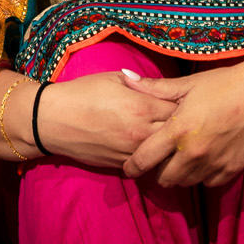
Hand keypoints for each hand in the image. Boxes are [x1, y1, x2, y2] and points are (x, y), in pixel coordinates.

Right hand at [32, 71, 176, 170]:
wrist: (54, 120)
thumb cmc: (83, 93)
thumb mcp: (114, 78)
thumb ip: (141, 84)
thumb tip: (160, 86)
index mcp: (141, 106)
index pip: (179, 107)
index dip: (186, 104)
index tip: (189, 100)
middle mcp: (141, 132)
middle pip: (178, 133)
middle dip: (185, 126)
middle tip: (189, 120)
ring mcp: (133, 152)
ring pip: (166, 153)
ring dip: (172, 146)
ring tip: (178, 137)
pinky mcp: (123, 165)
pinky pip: (148, 164)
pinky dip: (155, 158)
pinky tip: (157, 151)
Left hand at [118, 56, 243, 187]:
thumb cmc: (225, 83)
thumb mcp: (187, 84)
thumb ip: (154, 88)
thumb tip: (125, 77)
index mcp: (177, 131)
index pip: (144, 160)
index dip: (133, 166)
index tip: (129, 167)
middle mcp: (193, 153)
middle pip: (164, 179)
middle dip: (158, 172)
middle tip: (160, 159)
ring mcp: (214, 164)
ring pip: (186, 183)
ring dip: (180, 174)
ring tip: (181, 158)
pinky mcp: (232, 170)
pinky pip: (209, 182)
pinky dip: (203, 175)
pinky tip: (204, 158)